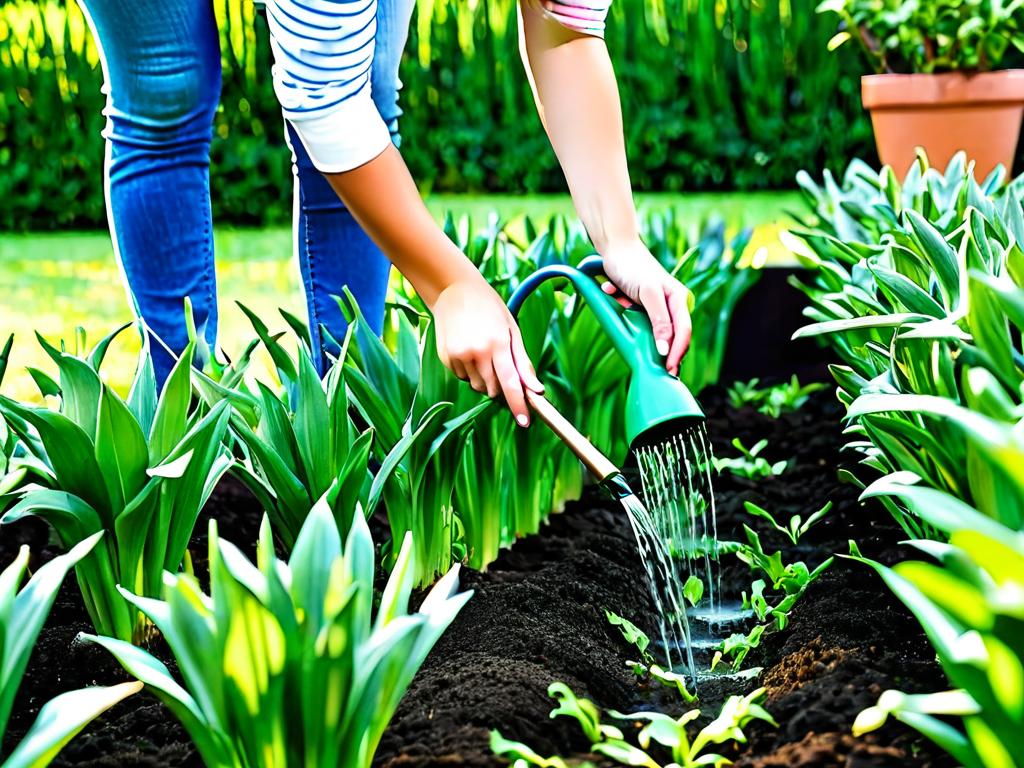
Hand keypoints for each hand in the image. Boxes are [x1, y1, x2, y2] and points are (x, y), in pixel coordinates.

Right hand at [431, 276, 544, 425]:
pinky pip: (463, 377)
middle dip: (501, 387)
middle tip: (501, 367)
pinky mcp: (446, 357)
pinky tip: (468, 350)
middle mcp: (477, 352)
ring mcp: (459, 356)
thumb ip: (523, 362)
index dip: (518, 405)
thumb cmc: (490, 308)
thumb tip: (536, 390)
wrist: (454, 290)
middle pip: (493, 390)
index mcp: (498, 344)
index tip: (525, 422)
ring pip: (477, 386)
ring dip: (484, 379)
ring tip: (483, 353)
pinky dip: (469, 371)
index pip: (511, 383)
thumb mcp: (512, 330)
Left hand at [599, 239, 692, 376]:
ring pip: (652, 329)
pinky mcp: (642, 305)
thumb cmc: (633, 267)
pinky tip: (611, 290)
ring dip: (635, 324)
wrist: (615, 248)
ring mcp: (657, 305)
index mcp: (679, 299)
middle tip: (654, 370)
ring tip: (622, 304)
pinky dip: (622, 309)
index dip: (677, 353)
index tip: (667, 370)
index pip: (683, 332)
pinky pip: (636, 318)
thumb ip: (659, 320)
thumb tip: (665, 349)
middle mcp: (672, 303)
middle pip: (672, 335)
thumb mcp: (648, 293)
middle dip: (661, 350)